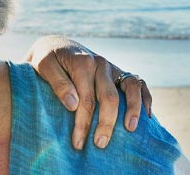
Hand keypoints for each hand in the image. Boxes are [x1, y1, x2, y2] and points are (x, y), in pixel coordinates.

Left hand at [26, 35, 151, 149]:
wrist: (57, 45)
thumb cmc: (47, 60)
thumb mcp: (43, 66)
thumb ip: (58, 83)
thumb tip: (74, 104)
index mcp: (83, 62)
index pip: (86, 98)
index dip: (83, 123)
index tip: (78, 143)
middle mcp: (101, 64)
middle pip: (109, 97)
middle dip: (106, 123)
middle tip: (100, 144)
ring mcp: (113, 68)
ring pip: (131, 88)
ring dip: (133, 110)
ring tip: (130, 130)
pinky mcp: (120, 72)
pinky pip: (139, 84)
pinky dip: (145, 99)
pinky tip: (146, 118)